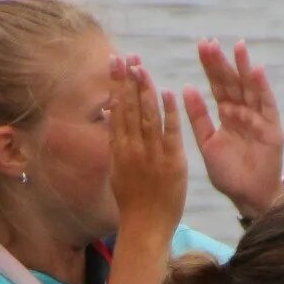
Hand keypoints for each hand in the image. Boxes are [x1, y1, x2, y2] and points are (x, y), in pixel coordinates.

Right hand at [107, 53, 187, 239]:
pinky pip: (170, 133)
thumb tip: (111, 120)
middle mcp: (132, 149)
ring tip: (143, 67)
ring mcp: (151, 155)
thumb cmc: (132, 202)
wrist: (145, 227)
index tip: (116, 62)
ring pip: (147, 116)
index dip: (117, 84)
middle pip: (129, 108)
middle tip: (128, 55)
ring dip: (145, 90)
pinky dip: (168, 113)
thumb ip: (117, 144)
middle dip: (128, 80)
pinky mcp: (171, 163)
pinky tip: (168, 92)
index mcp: (119, 150)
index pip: (117, 109)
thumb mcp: (118, 171)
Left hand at [183, 39, 283, 219]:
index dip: (210, 66)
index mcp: (227, 114)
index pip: (217, 85)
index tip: (201, 46)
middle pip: (232, 82)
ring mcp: (259, 119)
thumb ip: (198, 117)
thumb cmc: (228, 172)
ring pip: (250, 89)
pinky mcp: (272, 129)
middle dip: (222, 63)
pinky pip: (266, 106)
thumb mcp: (207, 143)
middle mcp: (243, 112)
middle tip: (210, 42)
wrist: (247, 196)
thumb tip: (185, 88)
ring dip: (244, 68)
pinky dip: (262, 88)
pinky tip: (256, 70)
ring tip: (238, 47)